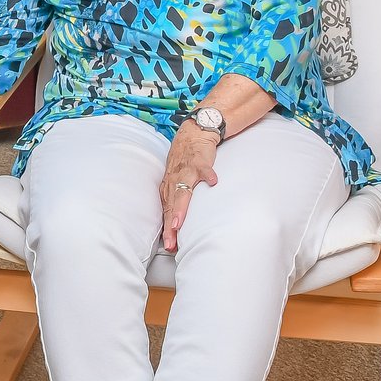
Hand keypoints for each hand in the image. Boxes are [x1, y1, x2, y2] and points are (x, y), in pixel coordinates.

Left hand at [159, 124, 219, 253]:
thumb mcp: (176, 182)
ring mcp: (187, 170)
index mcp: (169, 187)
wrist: (193, 134)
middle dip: (170, 223)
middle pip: (171, 204)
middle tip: (171, 240)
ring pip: (183, 189)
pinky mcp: (200, 161)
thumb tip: (175, 225)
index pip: (166, 211)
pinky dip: (209, 174)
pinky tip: (214, 182)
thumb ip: (176, 201)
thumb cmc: (184, 162)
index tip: (169, 246)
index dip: (167, 229)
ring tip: (179, 220)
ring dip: (180, 205)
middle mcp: (174, 180)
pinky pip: (205, 169)